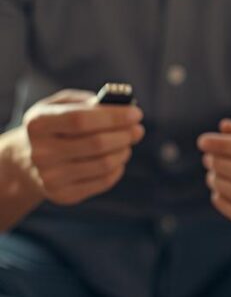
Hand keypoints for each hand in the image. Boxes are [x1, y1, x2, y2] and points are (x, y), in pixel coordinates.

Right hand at [23, 89, 143, 205]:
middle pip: (96, 143)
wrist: (26, 160)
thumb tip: (121, 107)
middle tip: (138, 129)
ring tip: (127, 142)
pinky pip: (103, 181)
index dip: (114, 116)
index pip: (80, 120)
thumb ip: (89, 101)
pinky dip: (118, 168)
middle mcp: (40, 152)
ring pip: (104, 164)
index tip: (136, 114)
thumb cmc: (55, 125)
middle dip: (125, 134)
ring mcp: (50, 177)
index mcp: (38, 124)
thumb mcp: (62, 104)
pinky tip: (117, 158)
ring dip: (124, 151)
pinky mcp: (62, 195)